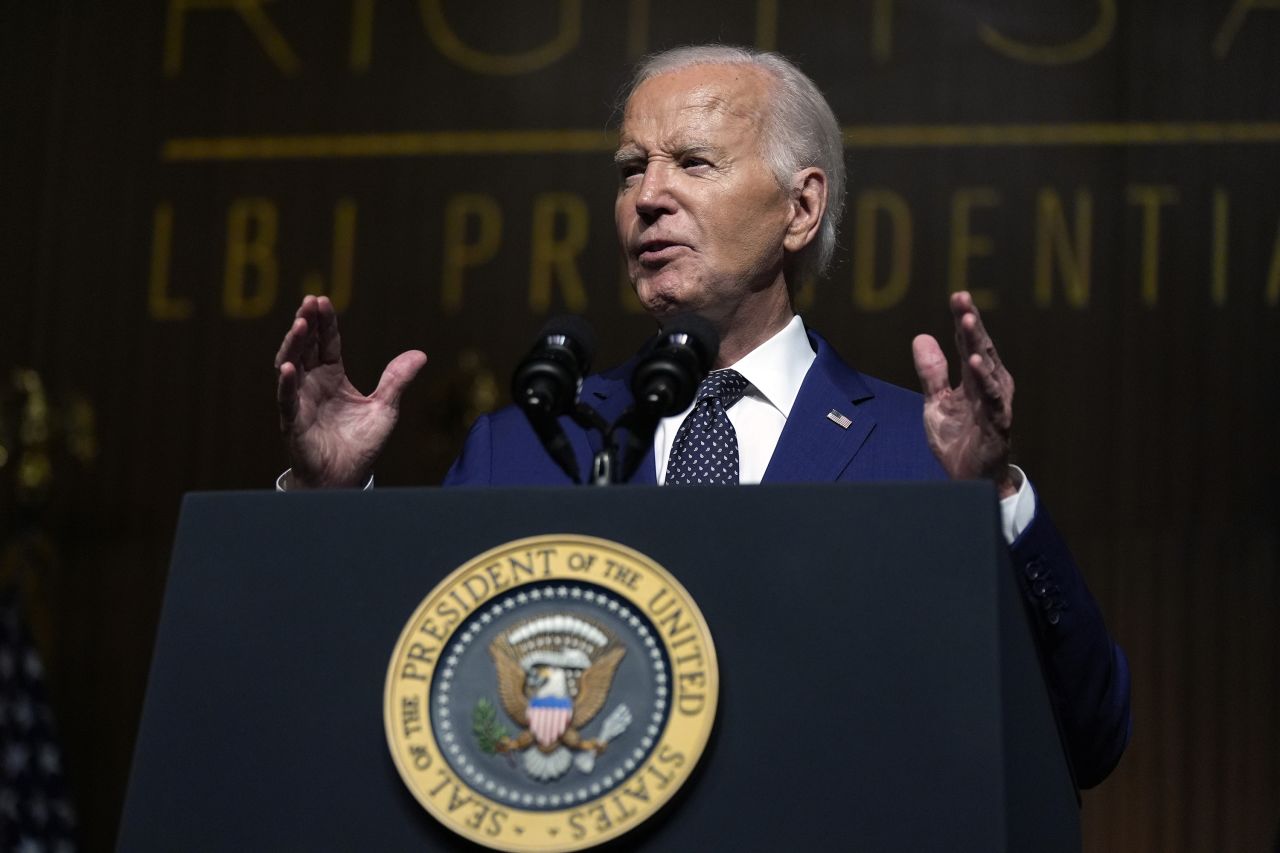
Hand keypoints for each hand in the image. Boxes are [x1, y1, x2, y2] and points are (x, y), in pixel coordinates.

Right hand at [274, 295, 426, 487]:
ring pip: (291, 366)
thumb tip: (420, 354)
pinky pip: (286, 400)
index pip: (326, 342)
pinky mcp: (293, 422)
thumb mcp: (385, 408)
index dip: (324, 322)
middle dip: (306, 323)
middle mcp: (312, 384)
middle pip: (305, 346)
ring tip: (299, 324)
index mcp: (332, 377)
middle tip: (308, 301)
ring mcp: (300, 401)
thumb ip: (397, 380)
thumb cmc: (360, 445)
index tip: (322, 300)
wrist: (345, 478)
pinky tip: (288, 367)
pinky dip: (286, 384)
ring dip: (293, 345)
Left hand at [911, 291, 1016, 497]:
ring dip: (977, 343)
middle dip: (970, 321)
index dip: (962, 319)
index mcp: (975, 379)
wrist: (969, 479)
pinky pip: (992, 397)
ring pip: (987, 367)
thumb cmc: (959, 440)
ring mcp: (995, 402)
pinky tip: (974, 362)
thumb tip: (921, 337)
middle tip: (962, 297)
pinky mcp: (997, 422)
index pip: (967, 343)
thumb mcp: (935, 402)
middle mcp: (989, 385)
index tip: (957, 295)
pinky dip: (984, 379)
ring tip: (967, 321)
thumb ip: (931, 372)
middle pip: (979, 347)